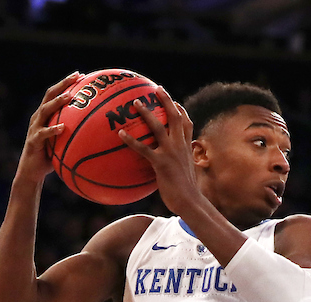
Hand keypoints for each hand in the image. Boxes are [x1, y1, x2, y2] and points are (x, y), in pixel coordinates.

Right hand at [15, 72, 81, 185]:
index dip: (67, 83)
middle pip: (50, 95)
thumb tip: (96, 134)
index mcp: (45, 115)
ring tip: (70, 97)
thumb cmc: (50, 158)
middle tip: (77, 76)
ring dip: (58, 102)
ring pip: (45, 110)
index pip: (56, 94)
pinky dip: (53, 130)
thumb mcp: (62, 142)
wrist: (32, 172)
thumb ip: (73, 134)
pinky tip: (63, 128)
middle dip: (64, 84)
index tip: (81, 75)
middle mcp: (38, 117)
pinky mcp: (34, 141)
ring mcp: (35, 128)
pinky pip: (44, 134)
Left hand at [118, 88, 197, 214]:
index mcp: (187, 148)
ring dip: (146, 113)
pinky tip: (120, 134)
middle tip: (157, 89)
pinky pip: (143, 148)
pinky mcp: (161, 163)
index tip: (175, 102)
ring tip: (135, 103)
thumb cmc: (187, 194)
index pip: (187, 124)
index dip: (181, 110)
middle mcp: (180, 146)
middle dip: (167, 100)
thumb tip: (171, 169)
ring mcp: (171, 153)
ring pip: (158, 127)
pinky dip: (131, 140)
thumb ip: (179, 166)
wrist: (189, 203)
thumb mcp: (186, 175)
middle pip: (175, 117)